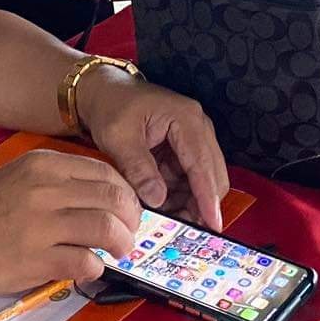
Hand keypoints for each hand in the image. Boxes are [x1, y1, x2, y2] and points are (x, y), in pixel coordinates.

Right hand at [0, 150, 140, 292]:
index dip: (127, 194)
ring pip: (105, 228)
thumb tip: (105, 202)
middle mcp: (46, 189)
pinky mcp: (35, 259)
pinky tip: (90, 270)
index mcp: (45, 165)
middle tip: (129, 234)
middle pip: (113, 198)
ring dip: (121, 244)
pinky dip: (96, 268)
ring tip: (119, 253)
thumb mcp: (21, 178)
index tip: (128, 211)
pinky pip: (84, 262)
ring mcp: (41, 225)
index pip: (106, 172)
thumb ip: (60, 183)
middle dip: (132, 219)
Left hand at [77, 67, 229, 230]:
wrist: (106, 91)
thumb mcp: (118, 137)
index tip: (213, 223)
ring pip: (204, 180)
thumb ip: (138, 168)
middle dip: (202, 204)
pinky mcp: (185, 149)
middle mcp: (198, 127)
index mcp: (186, 119)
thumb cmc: (112, 106)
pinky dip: (181, 194)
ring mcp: (194, 138)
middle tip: (183, 229)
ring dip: (190, 201)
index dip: (208, 198)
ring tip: (168, 218)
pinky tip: (164, 205)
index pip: (202, 165)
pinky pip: (190, 178)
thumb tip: (158, 199)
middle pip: (212, 174)